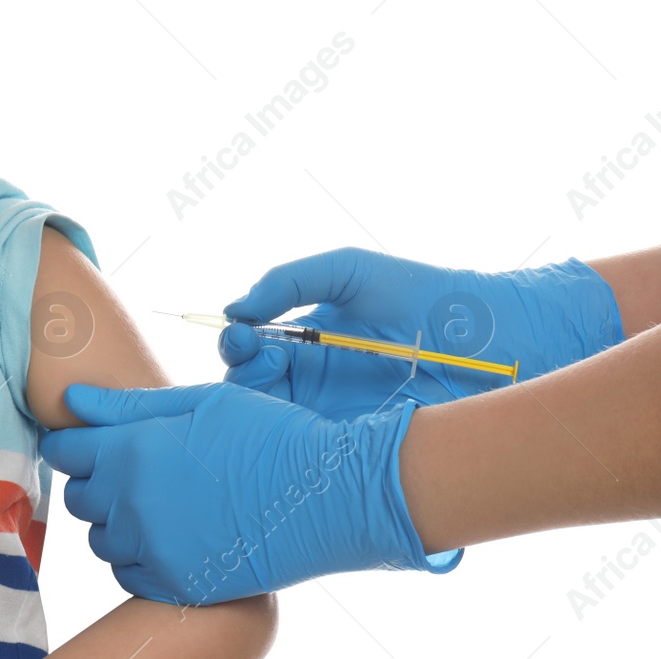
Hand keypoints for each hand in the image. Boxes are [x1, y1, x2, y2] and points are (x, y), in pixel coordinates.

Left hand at [39, 382, 458, 604]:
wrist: (328, 494)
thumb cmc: (268, 435)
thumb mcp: (199, 402)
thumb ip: (127, 406)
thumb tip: (72, 402)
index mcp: (132, 450)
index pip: (64, 452)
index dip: (75, 444)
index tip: (94, 444)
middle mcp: (132, 503)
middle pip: (79, 497)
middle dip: (97, 482)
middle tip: (136, 472)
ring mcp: (154, 549)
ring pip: (101, 539)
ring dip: (117, 523)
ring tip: (161, 505)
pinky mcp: (178, 585)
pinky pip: (128, 576)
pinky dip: (139, 560)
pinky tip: (172, 538)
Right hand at [218, 247, 622, 418]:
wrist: (489, 336)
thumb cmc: (421, 295)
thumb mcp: (347, 271)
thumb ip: (289, 280)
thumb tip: (234, 311)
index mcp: (307, 342)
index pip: (252, 348)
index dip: (238, 342)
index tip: (245, 335)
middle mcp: (314, 383)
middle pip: (252, 389)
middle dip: (242, 373)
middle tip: (260, 360)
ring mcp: (335, 417)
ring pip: (275, 424)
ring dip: (261, 408)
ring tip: (276, 389)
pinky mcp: (359, 447)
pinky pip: (314, 452)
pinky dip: (294, 442)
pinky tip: (297, 422)